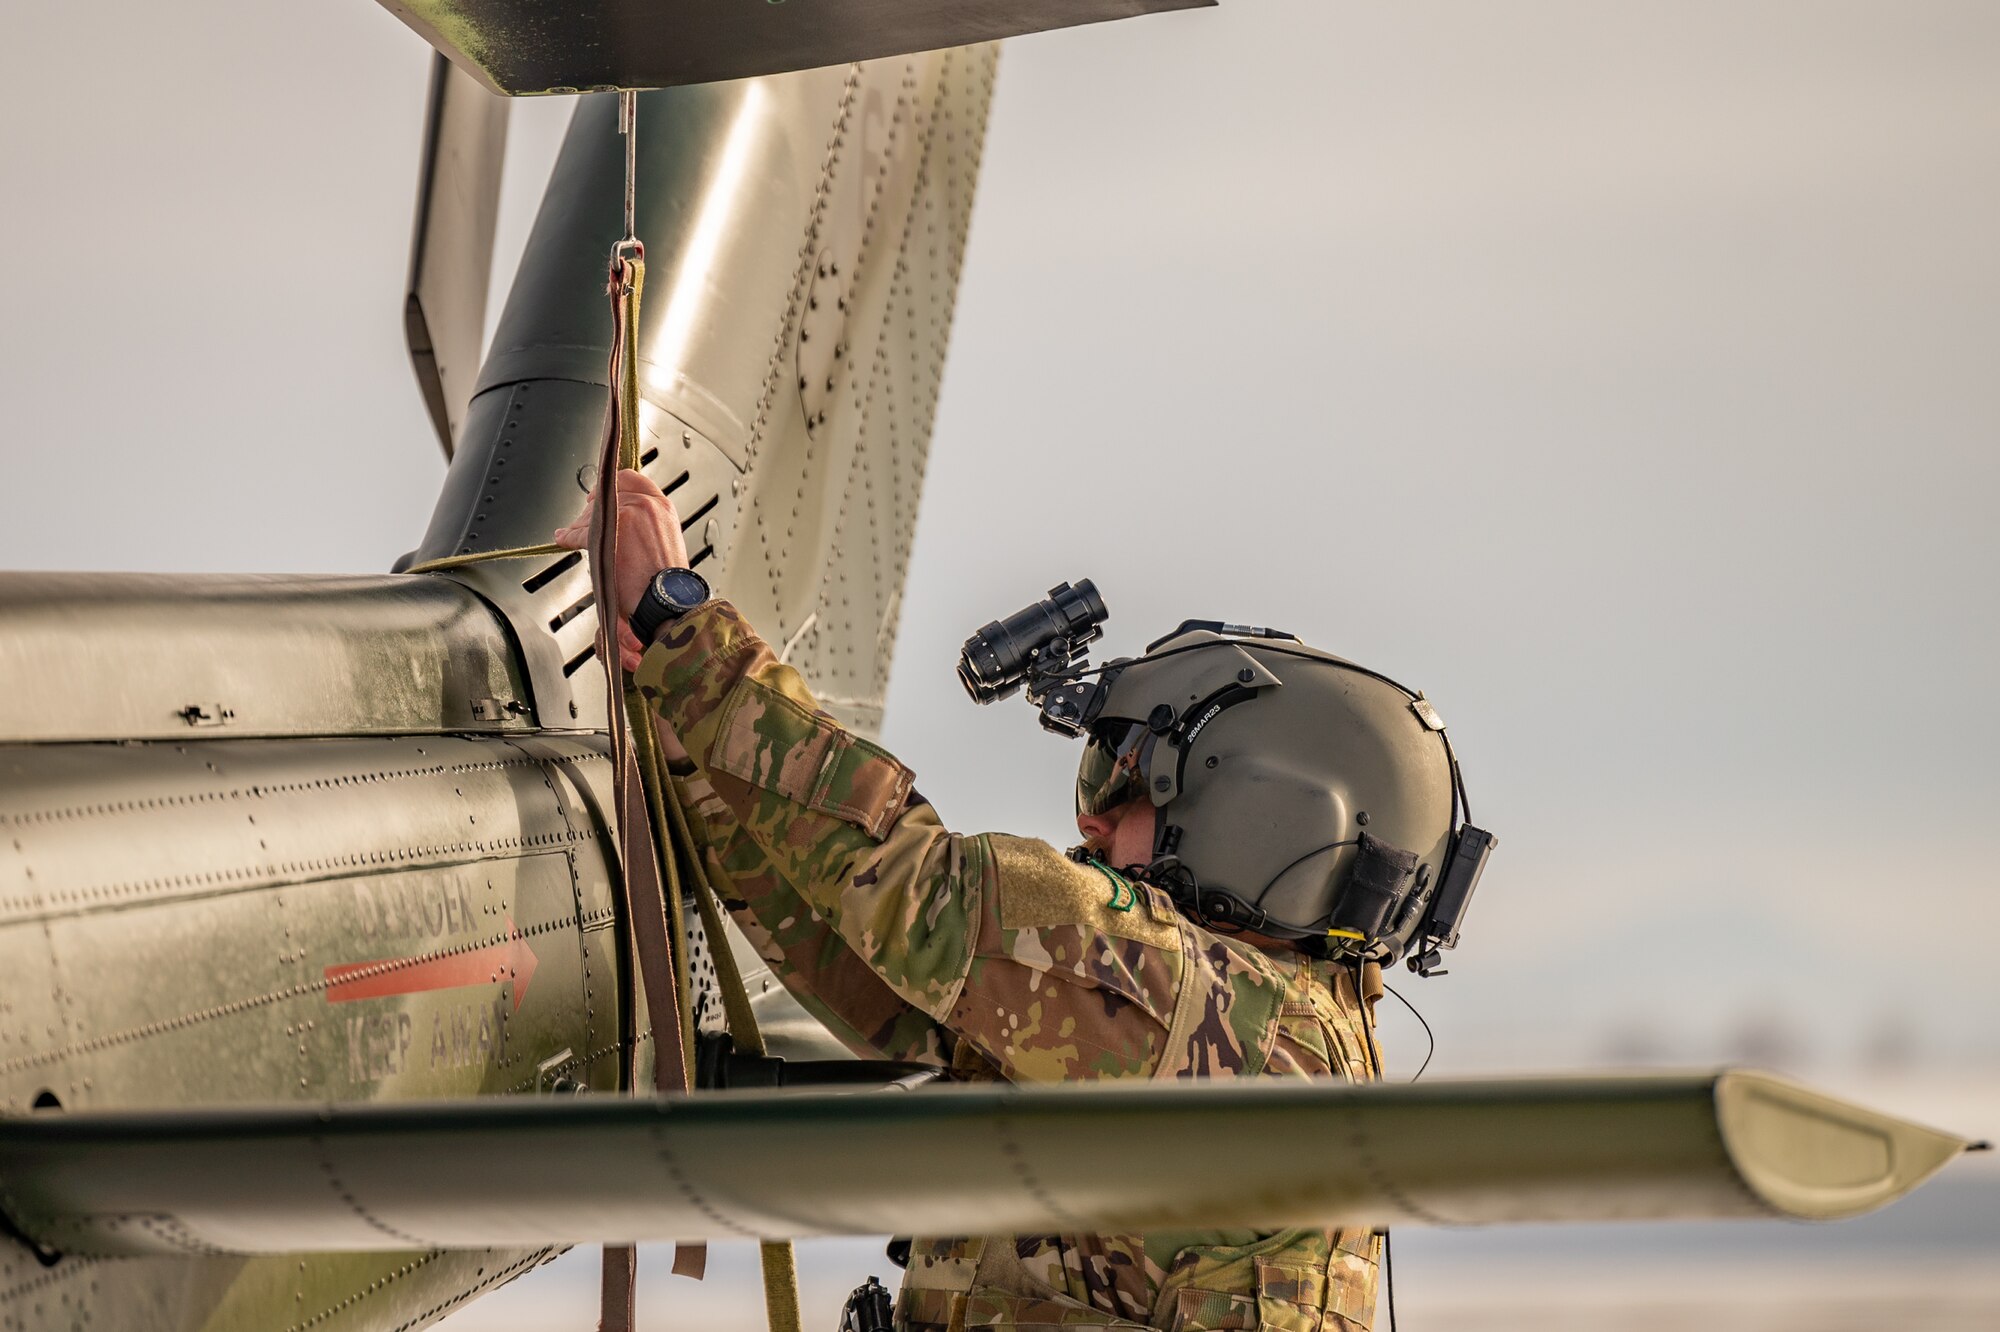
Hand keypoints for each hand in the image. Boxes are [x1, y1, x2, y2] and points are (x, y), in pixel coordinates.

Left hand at [553, 469, 689, 627]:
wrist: (666, 597)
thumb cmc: (667, 581)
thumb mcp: (668, 540)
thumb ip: (649, 524)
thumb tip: (629, 524)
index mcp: (662, 505)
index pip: (630, 479)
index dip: (612, 486)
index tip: (602, 495)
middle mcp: (644, 504)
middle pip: (606, 495)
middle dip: (594, 509)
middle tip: (586, 519)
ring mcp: (625, 514)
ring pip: (592, 514)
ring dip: (582, 525)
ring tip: (574, 533)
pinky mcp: (607, 531)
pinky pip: (579, 532)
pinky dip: (568, 537)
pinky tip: (563, 538)